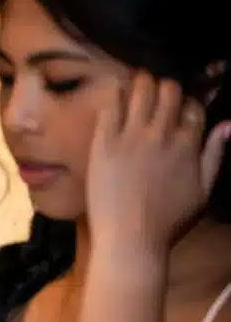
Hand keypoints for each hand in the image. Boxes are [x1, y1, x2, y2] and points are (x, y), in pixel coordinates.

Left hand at [86, 71, 230, 255]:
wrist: (130, 239)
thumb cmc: (169, 221)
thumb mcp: (203, 191)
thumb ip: (215, 155)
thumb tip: (228, 124)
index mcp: (188, 145)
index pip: (193, 106)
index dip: (187, 103)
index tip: (178, 107)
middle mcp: (162, 135)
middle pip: (169, 91)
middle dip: (166, 88)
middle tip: (156, 93)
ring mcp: (131, 137)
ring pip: (141, 90)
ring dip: (141, 82)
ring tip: (137, 85)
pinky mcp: (103, 143)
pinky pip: (111, 106)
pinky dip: (116, 93)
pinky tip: (116, 92)